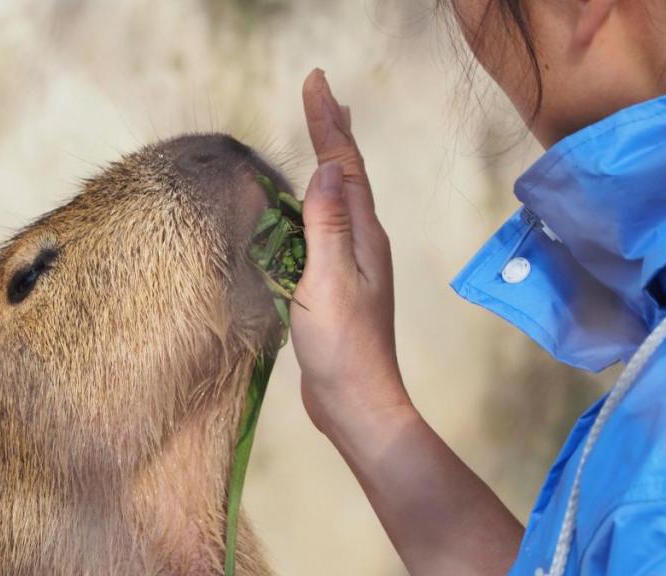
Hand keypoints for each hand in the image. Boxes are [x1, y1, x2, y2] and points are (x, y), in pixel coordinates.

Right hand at [291, 69, 410, 446]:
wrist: (356, 402)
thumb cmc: (344, 347)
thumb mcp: (330, 281)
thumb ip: (327, 226)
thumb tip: (326, 168)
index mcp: (362, 236)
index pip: (344, 166)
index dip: (328, 123)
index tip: (316, 82)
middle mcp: (361, 243)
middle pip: (346, 176)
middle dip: (333, 132)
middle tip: (322, 95)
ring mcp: (350, 265)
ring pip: (336, 201)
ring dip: (326, 165)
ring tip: (322, 138)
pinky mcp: (334, 286)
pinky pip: (322, 230)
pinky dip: (311, 205)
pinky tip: (302, 209)